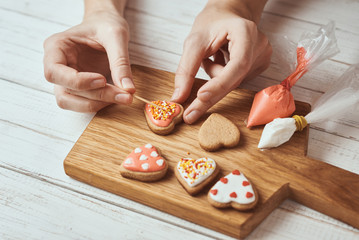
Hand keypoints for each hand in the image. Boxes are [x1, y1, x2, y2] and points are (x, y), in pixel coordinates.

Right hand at [43, 10, 133, 111]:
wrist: (106, 25)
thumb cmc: (106, 24)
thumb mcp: (116, 35)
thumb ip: (121, 62)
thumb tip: (128, 89)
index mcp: (56, 47)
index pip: (54, 72)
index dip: (77, 81)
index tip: (102, 80)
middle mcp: (56, 65)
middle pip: (65, 91)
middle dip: (95, 96)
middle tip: (124, 95)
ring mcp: (66, 79)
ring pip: (71, 102)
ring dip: (96, 105)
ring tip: (122, 97)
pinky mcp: (78, 88)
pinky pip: (83, 103)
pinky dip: (100, 104)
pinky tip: (117, 96)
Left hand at [171, 0, 271, 123]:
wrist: (228, 15)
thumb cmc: (213, 23)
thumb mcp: (194, 41)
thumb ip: (186, 69)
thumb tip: (179, 97)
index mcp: (246, 32)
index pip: (236, 65)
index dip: (219, 84)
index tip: (201, 97)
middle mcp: (259, 46)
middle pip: (234, 80)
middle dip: (210, 95)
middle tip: (190, 114)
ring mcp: (262, 57)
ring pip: (233, 83)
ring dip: (216, 77)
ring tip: (213, 56)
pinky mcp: (259, 66)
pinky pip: (236, 81)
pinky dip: (223, 76)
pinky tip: (222, 60)